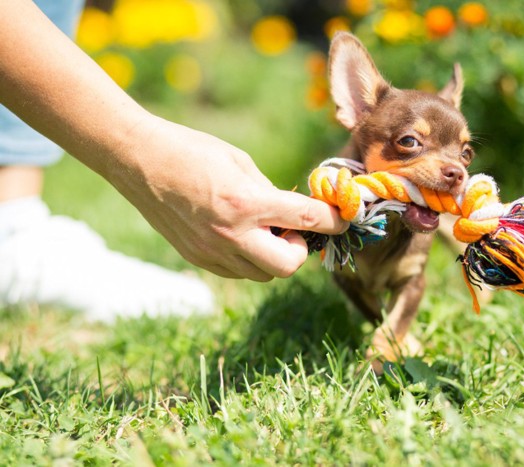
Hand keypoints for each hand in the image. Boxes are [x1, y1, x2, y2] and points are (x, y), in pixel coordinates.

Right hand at [110, 115, 347, 280]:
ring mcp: (211, 251)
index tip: (343, 219)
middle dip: (299, 250)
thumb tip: (294, 212)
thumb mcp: (240, 162)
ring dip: (273, 256)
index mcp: (246, 202)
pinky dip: (249, 259)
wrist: (137, 160)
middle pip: (288, 266)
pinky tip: (241, 235)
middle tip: (292, 229)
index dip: (334, 221)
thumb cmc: (191, 150)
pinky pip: (237, 271)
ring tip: (263, 229)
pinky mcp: (197, 258)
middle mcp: (231, 234)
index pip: (307, 220)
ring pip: (263, 274)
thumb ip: (270, 192)